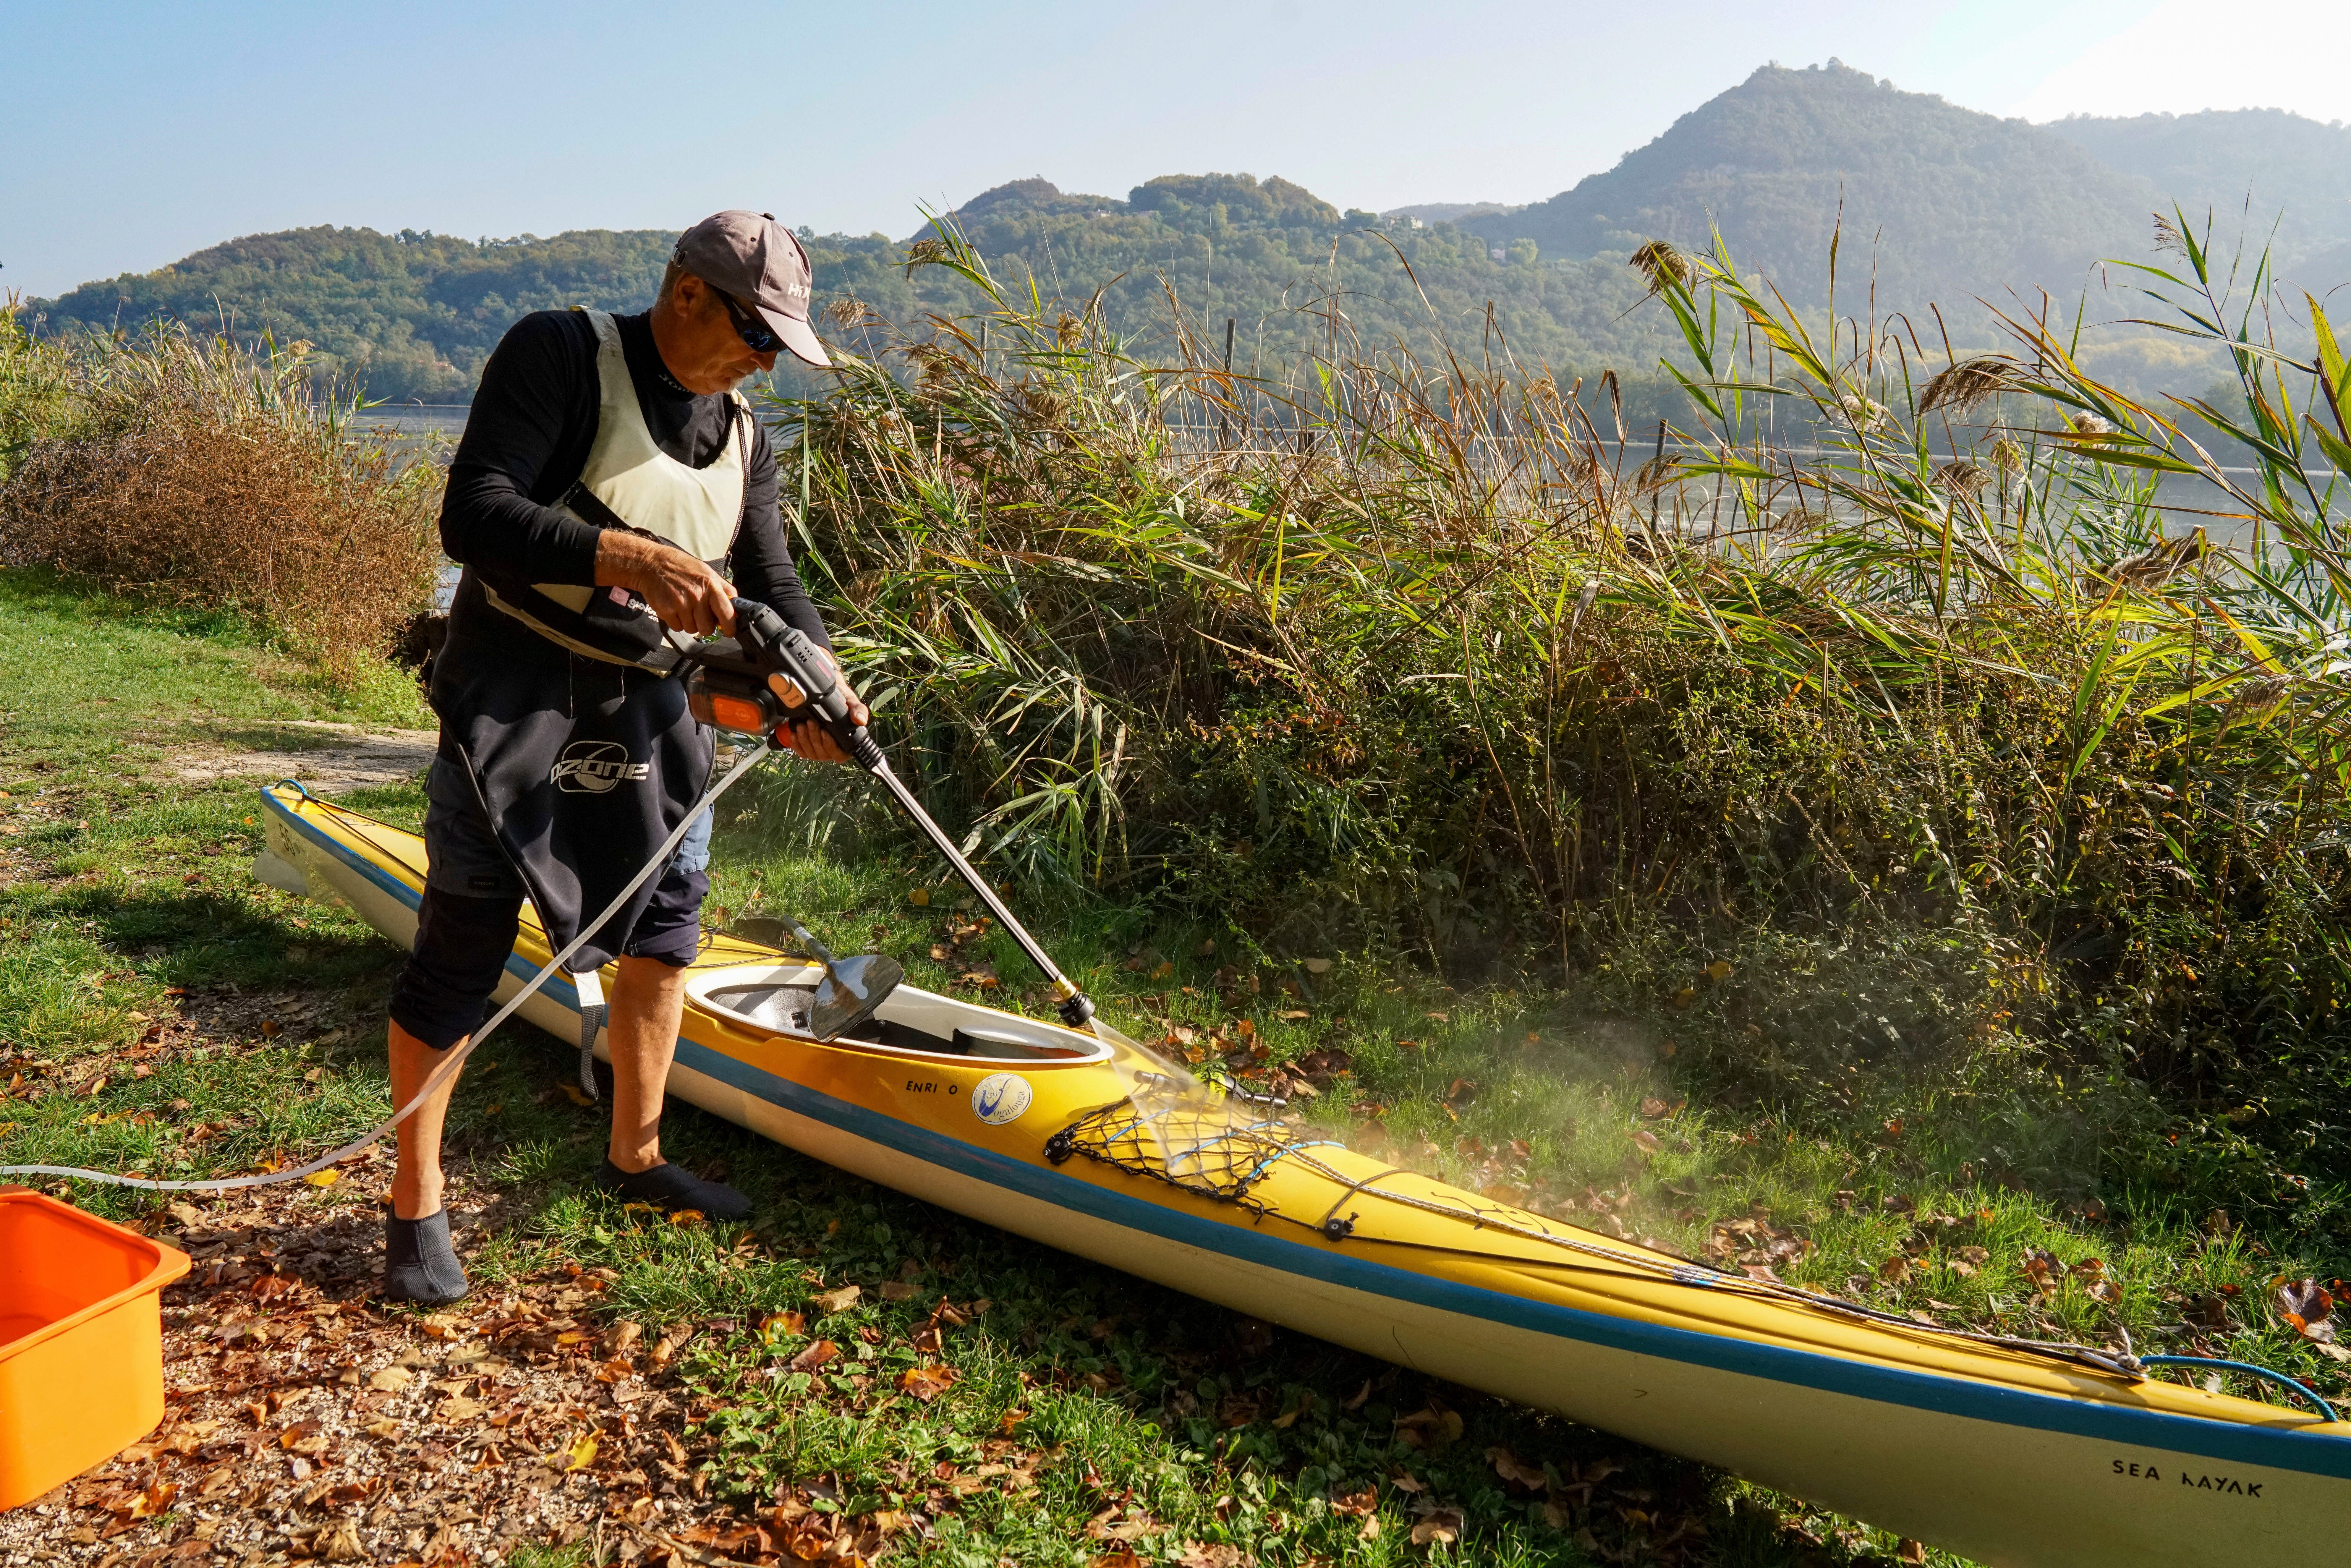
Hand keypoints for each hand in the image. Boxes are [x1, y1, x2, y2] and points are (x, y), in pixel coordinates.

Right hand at [594, 531, 734, 636]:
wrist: (652, 563)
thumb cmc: (681, 567)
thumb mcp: (707, 572)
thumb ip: (724, 589)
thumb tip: (737, 606)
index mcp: (710, 585)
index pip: (727, 613)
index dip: (730, 627)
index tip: (730, 632)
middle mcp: (696, 595)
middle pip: (707, 628)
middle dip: (705, 625)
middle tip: (699, 615)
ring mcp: (680, 604)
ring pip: (692, 630)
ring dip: (690, 623)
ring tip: (685, 607)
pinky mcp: (666, 610)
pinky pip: (677, 628)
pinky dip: (677, 622)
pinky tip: (675, 608)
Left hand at [767, 649, 869, 764]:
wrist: (824, 692)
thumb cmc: (839, 698)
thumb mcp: (849, 700)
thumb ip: (857, 709)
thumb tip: (860, 720)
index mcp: (846, 740)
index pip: (840, 754)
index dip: (831, 747)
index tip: (825, 732)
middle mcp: (833, 746)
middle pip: (823, 754)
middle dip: (815, 739)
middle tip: (811, 722)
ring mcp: (819, 747)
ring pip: (811, 754)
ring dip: (805, 740)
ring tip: (802, 725)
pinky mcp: (806, 745)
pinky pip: (801, 752)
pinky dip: (796, 744)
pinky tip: (794, 733)